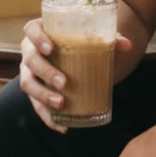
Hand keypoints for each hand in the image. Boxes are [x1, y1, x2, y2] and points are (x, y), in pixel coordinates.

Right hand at [19, 17, 132, 132]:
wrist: (72, 54)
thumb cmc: (80, 42)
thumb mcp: (92, 38)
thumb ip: (110, 39)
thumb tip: (127, 45)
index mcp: (41, 32)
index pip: (32, 30)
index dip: (38, 39)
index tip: (51, 49)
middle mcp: (30, 50)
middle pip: (30, 59)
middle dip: (45, 72)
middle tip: (63, 82)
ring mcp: (29, 71)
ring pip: (27, 83)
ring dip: (43, 95)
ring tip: (61, 104)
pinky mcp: (34, 90)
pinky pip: (35, 104)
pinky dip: (47, 117)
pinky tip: (61, 126)